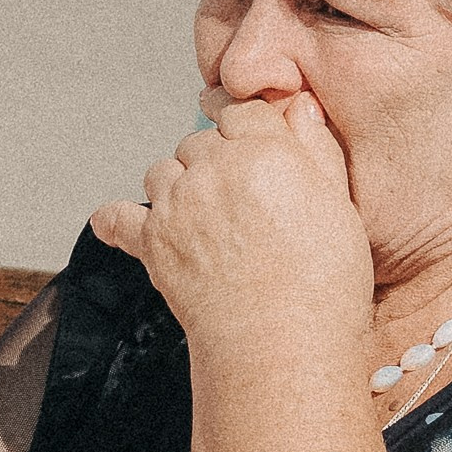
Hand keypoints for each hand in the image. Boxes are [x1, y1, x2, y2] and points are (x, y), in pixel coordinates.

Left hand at [91, 91, 372, 356]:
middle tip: (237, 196)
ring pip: (163, 172)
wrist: (281, 346)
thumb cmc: (321, 287)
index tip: (241, 132)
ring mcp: (178, 206)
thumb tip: (299, 105)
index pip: (241, 111)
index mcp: (265, 151)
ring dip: (177, 185)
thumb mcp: (339, 206)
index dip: (244, 125)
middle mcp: (214, 170)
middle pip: (200, 141)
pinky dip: (115, 220)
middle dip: (215, 161)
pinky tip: (112, 221)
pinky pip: (119, 219)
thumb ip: (317, 149)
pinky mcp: (152, 244)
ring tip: (202, 217)